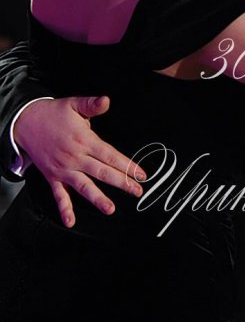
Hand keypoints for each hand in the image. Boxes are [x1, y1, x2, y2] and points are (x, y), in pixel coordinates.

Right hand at [14, 96, 145, 226]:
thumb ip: (91, 105)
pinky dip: (64, 209)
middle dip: (122, 182)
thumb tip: (106, 101)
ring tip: (110, 209)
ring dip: (98, 198)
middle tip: (137, 191)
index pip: (110, 155)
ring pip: (83, 186)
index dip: (127, 165)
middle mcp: (75, 157)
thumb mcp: (73, 104)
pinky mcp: (53, 177)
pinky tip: (71, 221)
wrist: (26, 122)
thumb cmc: (53, 114)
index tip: (141, 174)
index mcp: (84, 140)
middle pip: (102, 172)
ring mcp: (63, 169)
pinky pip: (59, 195)